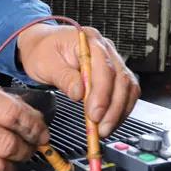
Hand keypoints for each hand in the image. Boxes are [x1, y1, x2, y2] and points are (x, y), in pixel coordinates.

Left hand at [17, 24, 140, 136]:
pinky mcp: (113, 73)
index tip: (94, 115)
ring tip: (104, 129)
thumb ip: (64, 77)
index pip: (105, 68)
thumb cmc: (43, 51)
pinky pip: (125, 92)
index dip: (102, 94)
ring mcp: (112, 60)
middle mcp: (105, 48)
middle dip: (113, 108)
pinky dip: (120, 109)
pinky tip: (109, 121)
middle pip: (121, 79)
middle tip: (100, 129)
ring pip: (128, 87)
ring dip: (119, 111)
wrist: (42, 46)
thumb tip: (79, 93)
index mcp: (89, 40)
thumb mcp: (45, 63)